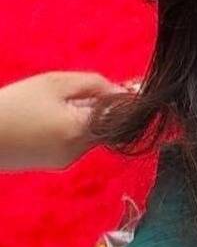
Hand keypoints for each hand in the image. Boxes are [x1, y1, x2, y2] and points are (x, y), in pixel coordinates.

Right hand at [0, 71, 126, 171]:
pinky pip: (76, 141)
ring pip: (93, 132)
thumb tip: (123, 91)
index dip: (129, 97)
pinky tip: (50, 115)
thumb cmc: (13, 104)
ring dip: (88, 115)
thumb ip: (94, 85)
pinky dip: (74, 126)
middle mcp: (78, 151)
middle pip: (109, 125)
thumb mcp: (54, 84)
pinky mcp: (55, 163)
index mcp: (79, 131)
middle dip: (105, 105)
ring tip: (57, 102)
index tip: (133, 83)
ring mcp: (66, 161)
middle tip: (85, 89)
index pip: (121, 114)